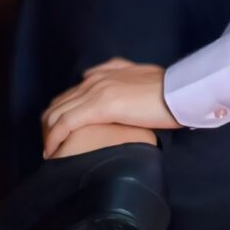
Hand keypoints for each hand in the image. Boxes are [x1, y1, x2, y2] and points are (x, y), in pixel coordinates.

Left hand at [42, 59, 176, 159]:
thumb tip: (96, 77)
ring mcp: (95, 91)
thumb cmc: (168, 91)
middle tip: (51, 149)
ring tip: (50, 154)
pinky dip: (54, 139)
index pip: (68, 95)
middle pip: (57, 104)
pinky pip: (66, 123)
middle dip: (48, 128)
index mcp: (102, 74)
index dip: (59, 116)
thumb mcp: (140, 76)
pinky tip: (52, 153)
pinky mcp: (100, 106)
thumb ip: (119, 74)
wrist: (181, 91)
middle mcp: (94, 80)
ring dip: (48, 135)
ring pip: (56, 114)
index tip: (59, 136)